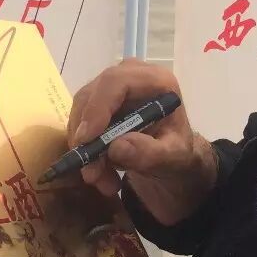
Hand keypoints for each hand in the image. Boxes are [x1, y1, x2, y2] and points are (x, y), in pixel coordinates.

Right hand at [67, 59, 216, 224]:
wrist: (170, 155)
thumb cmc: (176, 150)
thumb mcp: (172, 156)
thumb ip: (150, 152)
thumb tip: (117, 147)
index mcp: (155, 80)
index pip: (116, 81)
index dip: (97, 108)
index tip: (87, 140)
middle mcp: (129, 76)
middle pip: (92, 96)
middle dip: (86, 138)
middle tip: (91, 174)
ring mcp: (110, 88)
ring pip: (81, 113)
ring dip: (85, 150)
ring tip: (102, 181)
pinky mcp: (97, 103)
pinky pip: (80, 124)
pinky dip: (85, 151)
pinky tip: (100, 174)